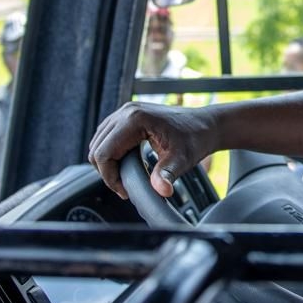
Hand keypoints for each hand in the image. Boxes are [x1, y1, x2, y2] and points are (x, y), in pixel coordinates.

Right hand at [88, 102, 215, 198]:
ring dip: (108, 163)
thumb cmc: (195, 138)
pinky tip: (126, 165)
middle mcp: (126, 112)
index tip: (125, 191)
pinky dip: (112, 153)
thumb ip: (167, 174)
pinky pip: (108, 137)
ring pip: (99, 142)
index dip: (110, 177)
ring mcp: (126, 112)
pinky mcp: (128, 116)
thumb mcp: (182, 159)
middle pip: (97, 148)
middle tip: (125, 188)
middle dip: (107, 172)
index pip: (104, 153)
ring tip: (126, 179)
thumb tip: (161, 191)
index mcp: (135, 119)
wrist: (206, 124)